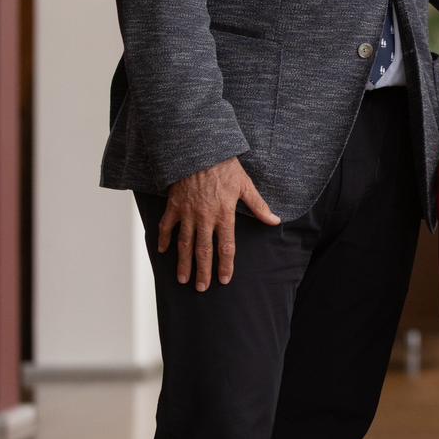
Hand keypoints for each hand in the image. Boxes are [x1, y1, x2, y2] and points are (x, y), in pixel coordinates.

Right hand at [158, 157, 279, 289]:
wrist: (200, 151)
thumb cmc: (225, 167)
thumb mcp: (246, 185)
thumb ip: (259, 206)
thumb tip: (275, 221)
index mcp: (224, 214)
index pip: (226, 246)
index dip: (225, 265)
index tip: (224, 280)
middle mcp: (205, 218)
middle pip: (204, 250)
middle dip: (203, 271)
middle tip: (201, 288)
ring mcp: (187, 213)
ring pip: (184, 243)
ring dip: (183, 262)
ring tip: (183, 279)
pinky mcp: (174, 206)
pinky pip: (167, 226)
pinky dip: (164, 239)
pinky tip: (163, 251)